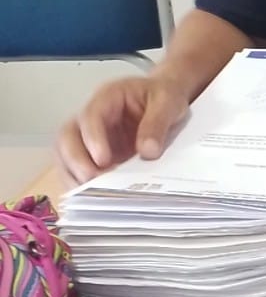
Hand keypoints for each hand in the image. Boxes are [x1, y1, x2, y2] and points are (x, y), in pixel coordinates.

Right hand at [56, 74, 189, 185]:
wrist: (166, 101)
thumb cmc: (164, 96)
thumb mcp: (168, 101)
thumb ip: (158, 123)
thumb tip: (147, 151)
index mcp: (108, 97)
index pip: (90, 116)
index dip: (92, 139)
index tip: (103, 160)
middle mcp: (91, 118)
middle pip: (67, 137)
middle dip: (75, 162)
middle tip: (93, 183)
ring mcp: (89, 139)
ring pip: (65, 156)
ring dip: (74, 177)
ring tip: (92, 197)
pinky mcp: (94, 157)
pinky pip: (77, 171)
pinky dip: (81, 187)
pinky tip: (95, 201)